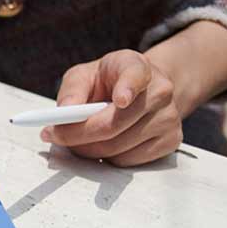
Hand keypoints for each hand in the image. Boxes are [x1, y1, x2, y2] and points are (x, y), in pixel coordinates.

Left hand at [44, 50, 182, 165]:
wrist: (139, 92)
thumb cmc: (107, 83)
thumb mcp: (84, 76)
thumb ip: (72, 90)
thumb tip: (65, 111)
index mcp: (137, 66)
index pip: (135, 75)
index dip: (127, 88)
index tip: (120, 100)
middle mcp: (160, 90)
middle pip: (114, 124)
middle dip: (77, 135)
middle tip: (56, 135)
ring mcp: (169, 117)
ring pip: (118, 148)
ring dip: (88, 149)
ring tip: (79, 139)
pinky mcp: (171, 141)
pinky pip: (128, 161)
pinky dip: (107, 158)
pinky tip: (103, 144)